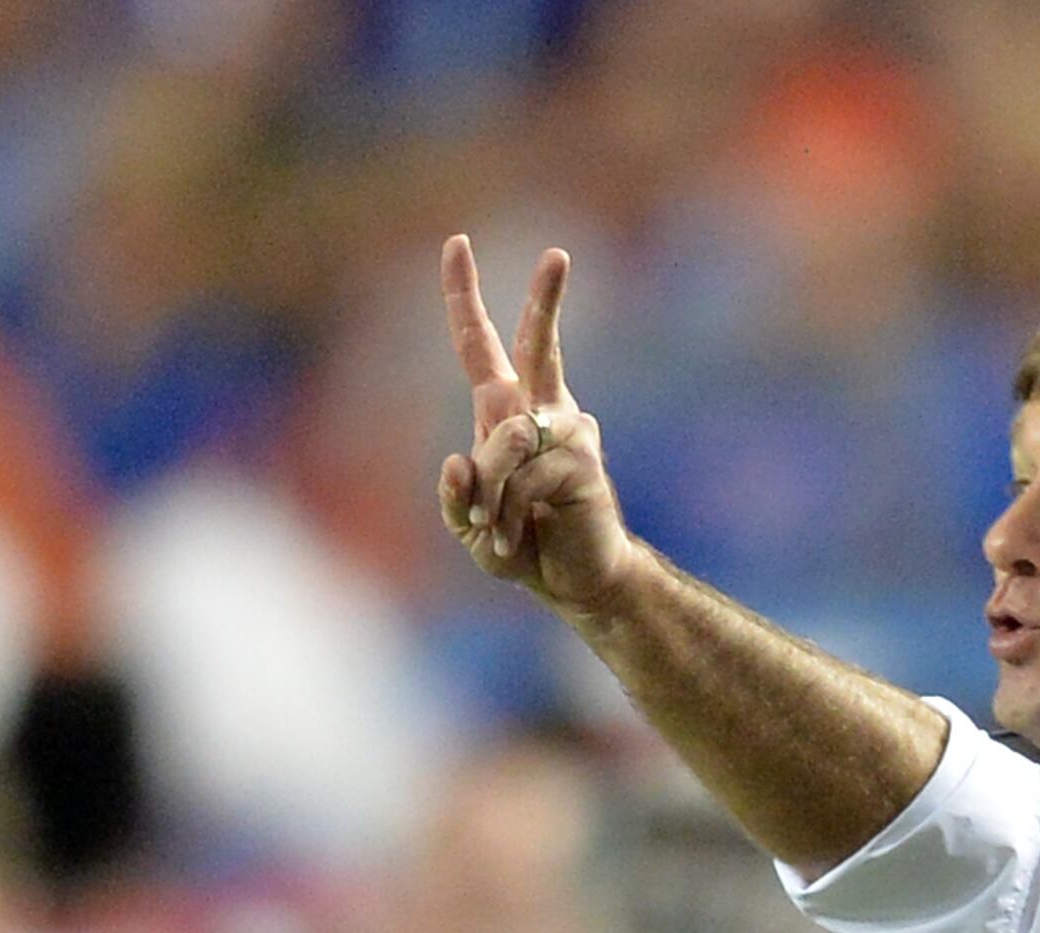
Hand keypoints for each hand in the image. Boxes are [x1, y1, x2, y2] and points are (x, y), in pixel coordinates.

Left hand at [439, 235, 639, 611]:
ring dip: (490, 494)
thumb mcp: (468, 524)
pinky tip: (514, 540)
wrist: (576, 584)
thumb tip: (458, 459)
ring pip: (506, 439)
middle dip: (546, 300)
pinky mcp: (584, 464)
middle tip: (559, 254)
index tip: (456, 242)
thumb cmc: (523, 547)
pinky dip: (506, 514)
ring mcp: (569, 434)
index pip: (479, 345)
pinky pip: (524, 478)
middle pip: (537, 344)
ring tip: (495, 532)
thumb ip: (455, 495)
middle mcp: (542, 411)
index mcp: (506, 413)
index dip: (463, 296)